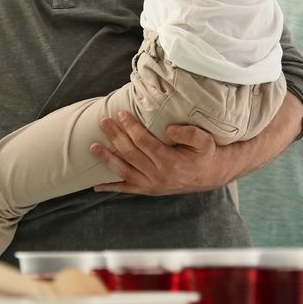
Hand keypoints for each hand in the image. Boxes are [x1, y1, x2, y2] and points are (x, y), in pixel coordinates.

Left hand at [90, 112, 234, 195]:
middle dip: (115, 136)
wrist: (210, 176)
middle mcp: (158, 175)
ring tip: (92, 147)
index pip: (144, 142)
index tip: (121, 113)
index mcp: (171, 162)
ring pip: (124, 171)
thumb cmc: (206, 154)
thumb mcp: (205, 141)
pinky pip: (126, 189)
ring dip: (107, 158)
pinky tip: (96, 186)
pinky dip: (111, 187)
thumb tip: (168, 129)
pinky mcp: (148, 190)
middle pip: (130, 153)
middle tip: (104, 121)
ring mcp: (151, 185)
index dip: (131, 127)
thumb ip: (189, 133)